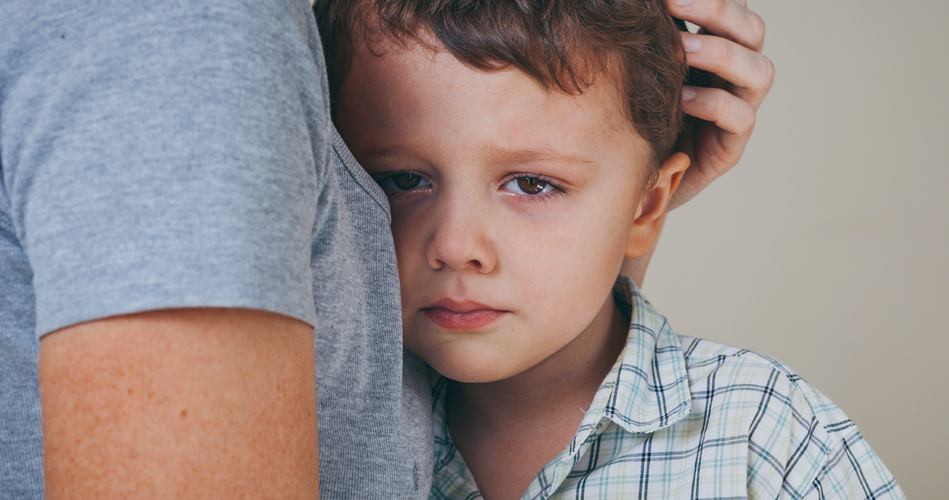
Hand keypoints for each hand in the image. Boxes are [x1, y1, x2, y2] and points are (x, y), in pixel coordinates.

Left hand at [621, 0, 772, 284]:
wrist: (629, 182)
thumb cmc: (629, 120)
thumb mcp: (635, 74)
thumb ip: (646, 42)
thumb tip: (626, 7)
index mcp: (715, 49)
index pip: (734, 10)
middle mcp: (733, 77)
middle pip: (753, 30)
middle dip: (718, 11)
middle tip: (674, 4)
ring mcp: (738, 111)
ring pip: (760, 71)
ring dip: (719, 53)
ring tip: (678, 49)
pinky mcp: (729, 148)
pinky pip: (741, 117)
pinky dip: (712, 103)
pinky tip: (680, 98)